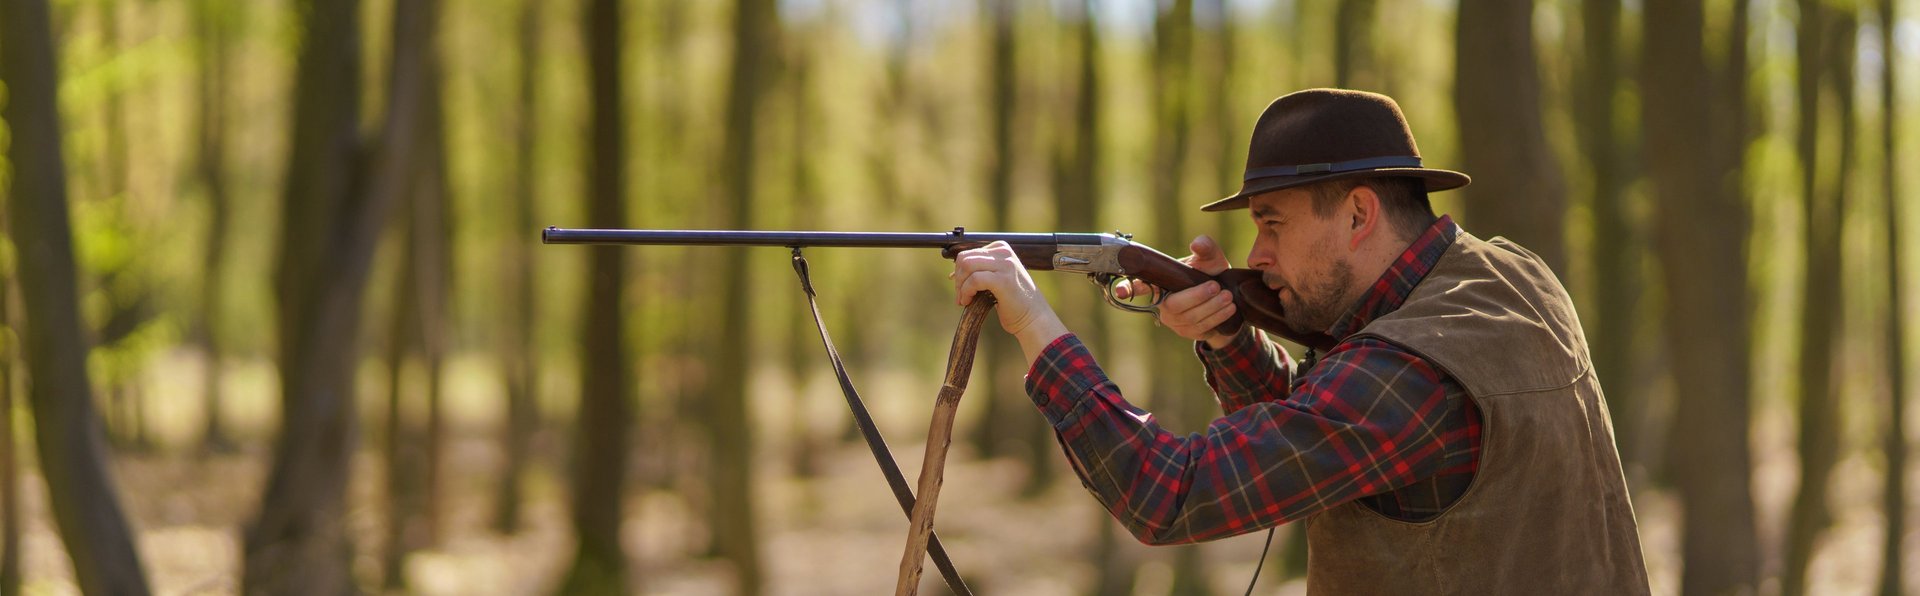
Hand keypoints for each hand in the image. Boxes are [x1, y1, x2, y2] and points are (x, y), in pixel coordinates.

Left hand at [951, 242, 1068, 359]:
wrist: (1033, 318)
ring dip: (960, 285)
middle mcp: (1004, 252)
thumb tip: (953, 273)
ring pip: (967, 266)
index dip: (959, 271)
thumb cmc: (1013, 301)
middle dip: (958, 278)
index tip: (960, 287)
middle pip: (964, 258)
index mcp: (1002, 249)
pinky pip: (974, 279)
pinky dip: (966, 291)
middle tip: (961, 296)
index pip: (968, 253)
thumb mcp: (996, 278)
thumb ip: (980, 271)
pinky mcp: (1003, 280)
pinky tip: (968, 301)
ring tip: (964, 299)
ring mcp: (1005, 265)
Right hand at [1116, 235, 1240, 347]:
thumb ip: (1206, 248)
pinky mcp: (1187, 333)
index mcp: (1161, 283)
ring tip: (1227, 296)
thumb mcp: (1210, 259)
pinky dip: (1216, 317)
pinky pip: (1200, 327)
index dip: (1128, 288)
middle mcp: (1163, 303)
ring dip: (1211, 307)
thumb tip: (1197, 243)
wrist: (1226, 299)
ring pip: (1190, 318)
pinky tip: (1229, 308)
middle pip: (1174, 305)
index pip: (1139, 286)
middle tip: (1216, 286)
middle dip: (1196, 296)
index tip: (1121, 291)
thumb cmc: (1210, 275)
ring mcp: (1174, 321)